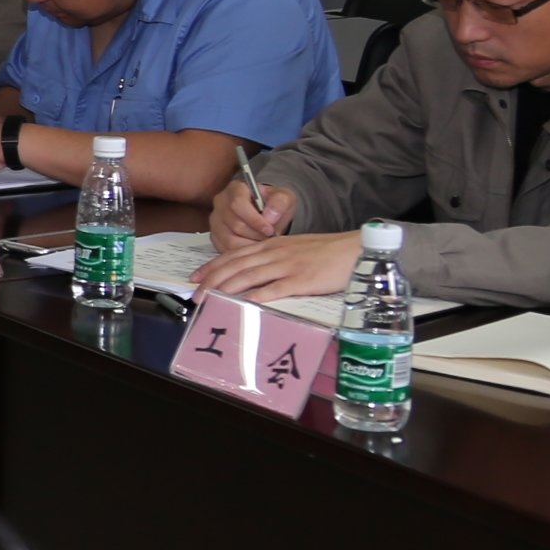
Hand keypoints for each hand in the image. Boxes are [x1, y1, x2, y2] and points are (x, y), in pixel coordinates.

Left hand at [195, 231, 359, 303]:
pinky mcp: (302, 280)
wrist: (355, 249)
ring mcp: (288, 266)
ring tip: (210, 300)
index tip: (194, 277)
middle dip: (212, 280)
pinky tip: (244, 303)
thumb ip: (274, 259)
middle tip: (195, 294)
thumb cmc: (327, 253)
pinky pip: (276, 288)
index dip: (212, 266)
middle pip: (236, 266)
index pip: (234, 255)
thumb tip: (254, 274)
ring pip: (249, 275)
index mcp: (272, 245)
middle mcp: (275, 253)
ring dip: (226, 288)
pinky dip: (258, 296)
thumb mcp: (295, 250)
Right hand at [207, 181, 298, 250]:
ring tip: (263, 242)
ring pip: (230, 240)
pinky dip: (243, 252)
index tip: (270, 229)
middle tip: (270, 237)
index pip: (237, 203)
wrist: (268, 214)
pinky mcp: (215, 237)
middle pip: (235, 224)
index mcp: (235, 189)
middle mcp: (221, 203)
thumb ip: (279, 203)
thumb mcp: (284, 198)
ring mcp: (216, 221)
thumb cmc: (273, 205)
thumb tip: (270, 217)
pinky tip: (255, 248)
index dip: (254, 219)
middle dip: (256, 235)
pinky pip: (226, 250)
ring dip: (250, 245)